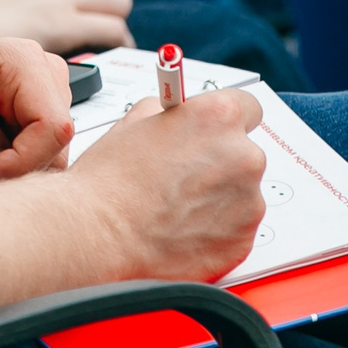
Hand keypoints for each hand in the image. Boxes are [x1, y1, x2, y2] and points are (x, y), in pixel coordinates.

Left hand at [0, 13, 71, 182]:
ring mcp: (35, 97)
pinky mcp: (24, 117)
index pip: (54, 129)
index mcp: (23, 61)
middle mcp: (40, 76)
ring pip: (46, 157)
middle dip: (11, 171)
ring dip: (5, 173)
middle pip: (55, 148)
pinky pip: (30, 157)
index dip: (19, 162)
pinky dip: (2, 169)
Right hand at [70, 86, 266, 283]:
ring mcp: (248, 202)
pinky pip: (238, 228)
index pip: (248, 107)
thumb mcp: (136, 120)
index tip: (215, 132)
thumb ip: (172, 112)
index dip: (225, 121)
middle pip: (246, 153)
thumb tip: (181, 117)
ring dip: (220, 197)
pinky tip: (183, 227)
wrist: (98, 233)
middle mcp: (243, 157)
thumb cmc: (110, 179)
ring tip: (178, 206)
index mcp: (218, 117)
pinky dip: (218, 229)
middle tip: (185, 175)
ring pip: (242, 193)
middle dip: (221, 162)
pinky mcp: (244, 240)